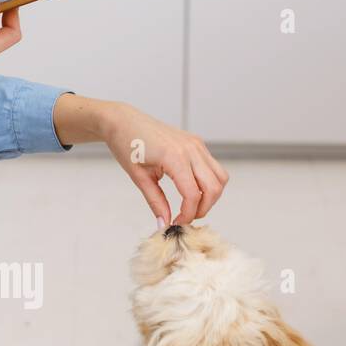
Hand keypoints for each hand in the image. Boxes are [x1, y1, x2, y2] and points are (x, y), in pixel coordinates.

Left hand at [101, 103, 228, 224]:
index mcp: (174, 157)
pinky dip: (209, 183)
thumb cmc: (128, 145)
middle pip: (213, 188)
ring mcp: (197, 144)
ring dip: (210, 196)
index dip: (187, 214)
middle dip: (202, 208)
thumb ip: (155, 202)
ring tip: (191, 206)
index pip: (193, 194)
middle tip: (185, 218)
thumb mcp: (139, 178)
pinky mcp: (197, 143)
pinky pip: (213, 167)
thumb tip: (164, 224)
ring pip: (220, 177)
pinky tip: (191, 190)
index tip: (176, 223)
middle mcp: (191, 149)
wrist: (125, 121)